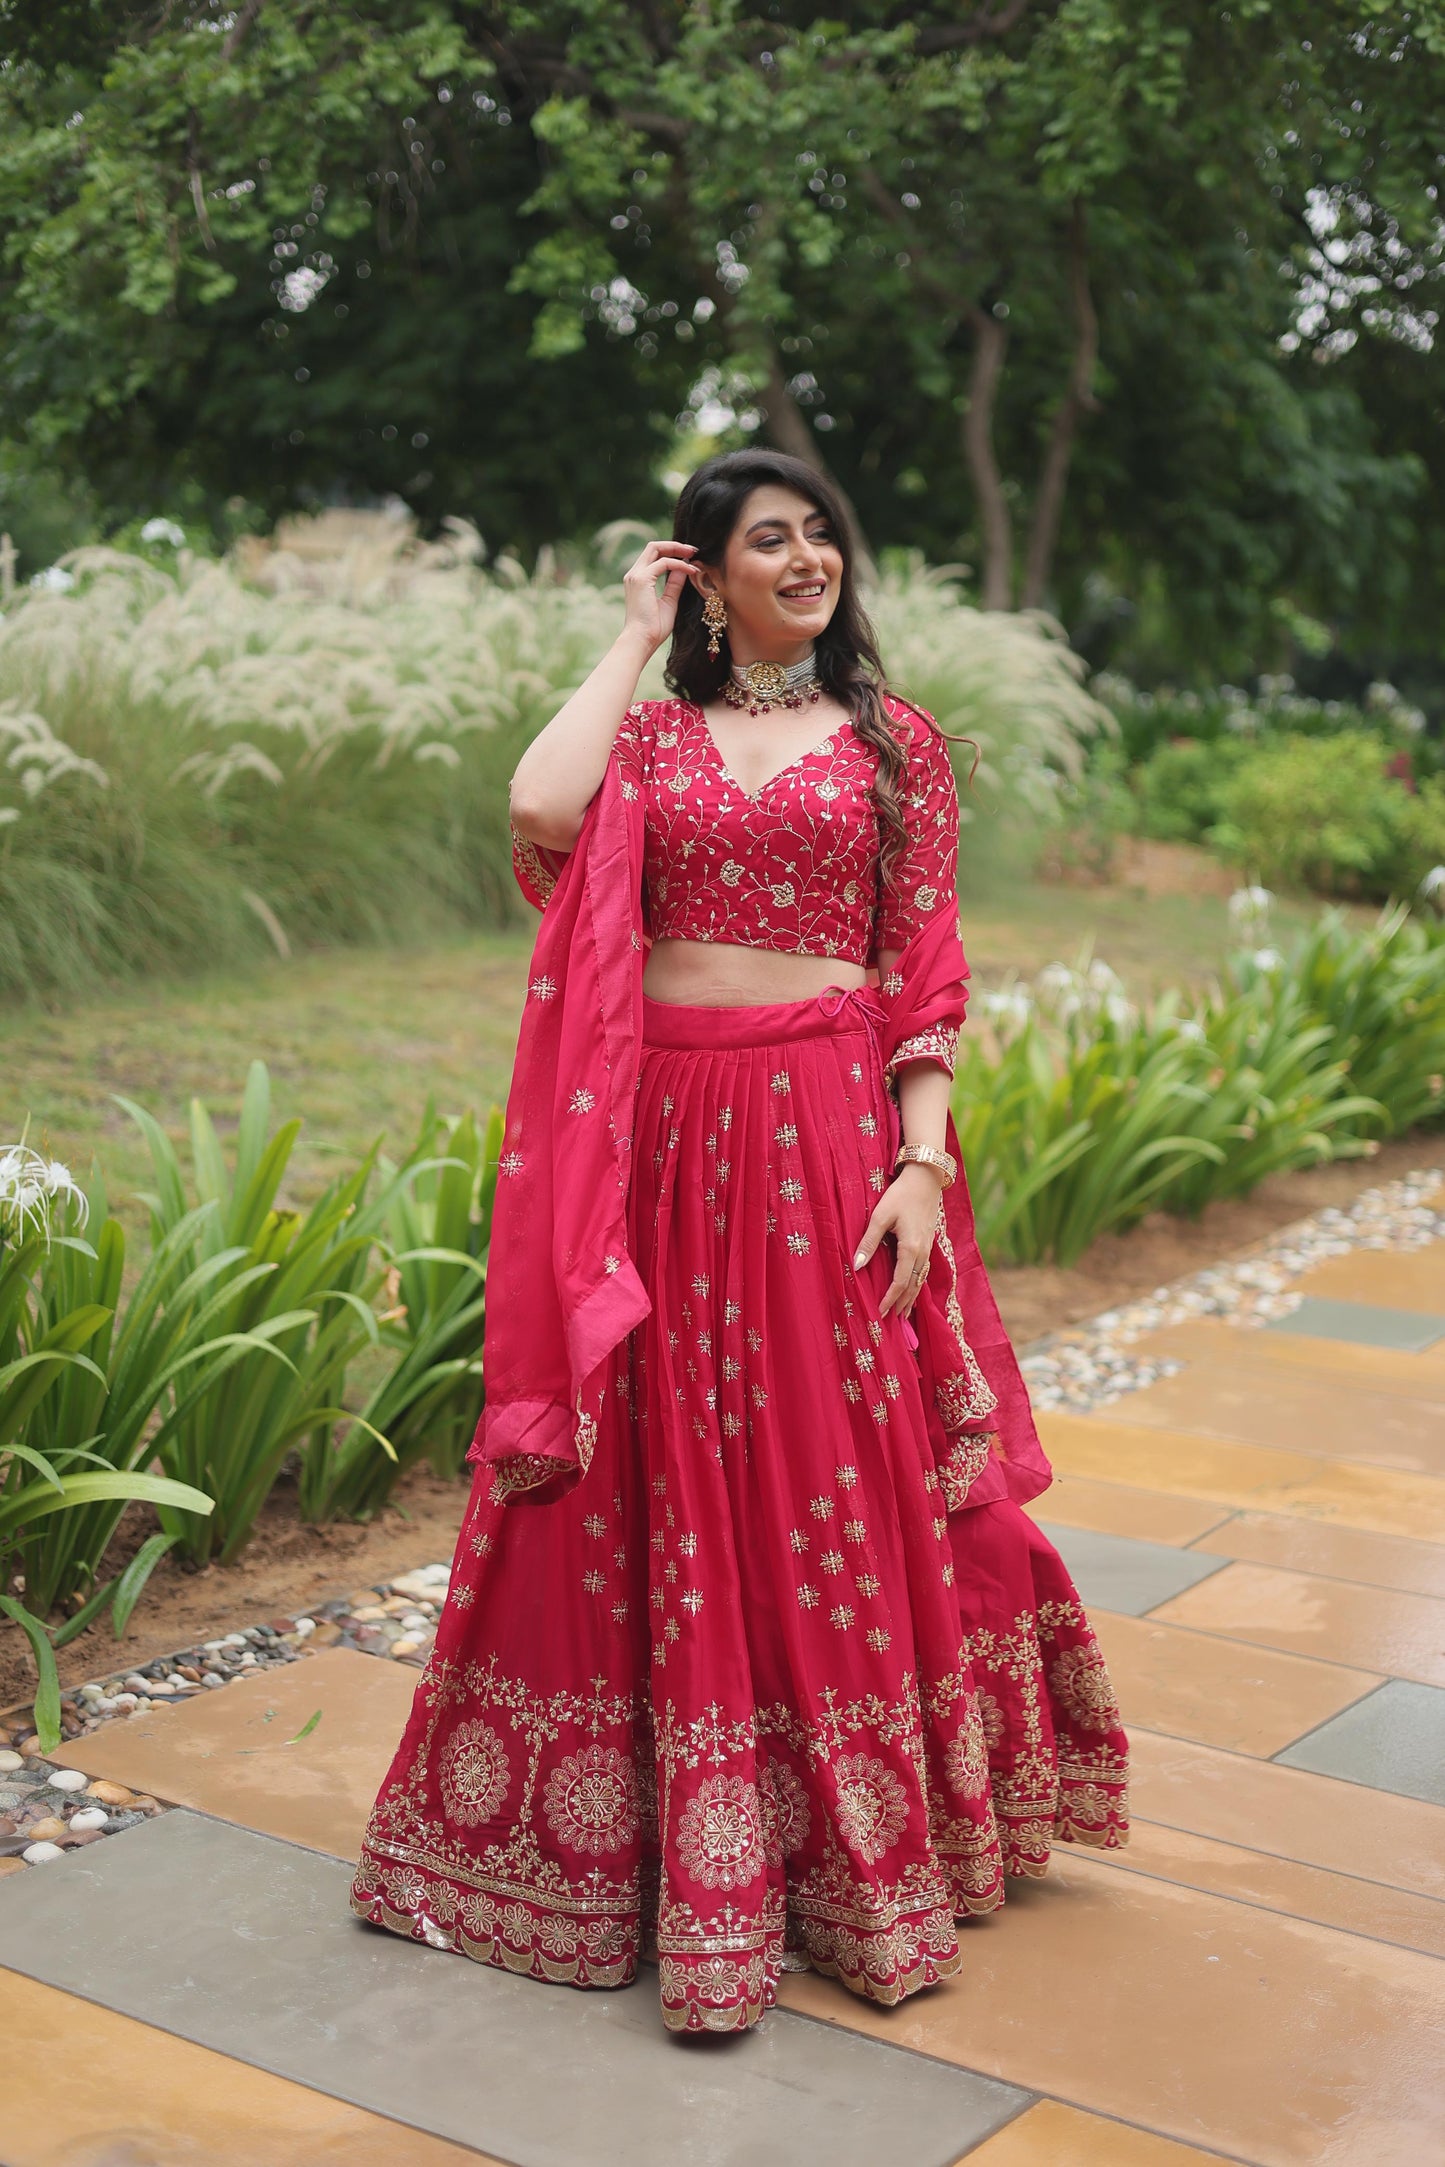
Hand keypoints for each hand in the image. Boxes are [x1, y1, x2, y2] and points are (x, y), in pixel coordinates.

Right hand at [621, 538, 698, 652]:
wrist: (642, 641)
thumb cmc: (654, 628)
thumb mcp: (669, 602)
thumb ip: (674, 584)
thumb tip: (684, 568)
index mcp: (638, 579)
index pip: (653, 556)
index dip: (672, 552)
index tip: (690, 557)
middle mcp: (634, 574)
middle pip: (653, 547)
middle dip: (675, 545)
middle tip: (693, 550)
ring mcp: (636, 575)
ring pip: (655, 548)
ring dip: (677, 549)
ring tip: (694, 555)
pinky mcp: (642, 580)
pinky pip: (664, 563)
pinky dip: (679, 564)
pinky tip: (691, 571)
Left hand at [852, 1165, 943, 1319]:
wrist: (926, 1179)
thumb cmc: (901, 1195)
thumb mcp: (881, 1217)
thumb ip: (868, 1242)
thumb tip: (856, 1266)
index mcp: (911, 1249)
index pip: (899, 1283)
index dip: (889, 1300)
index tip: (879, 1314)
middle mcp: (922, 1253)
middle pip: (912, 1286)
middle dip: (901, 1305)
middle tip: (891, 1322)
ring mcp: (928, 1249)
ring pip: (920, 1281)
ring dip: (911, 1298)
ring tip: (903, 1315)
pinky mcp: (928, 1243)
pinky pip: (923, 1272)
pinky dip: (917, 1285)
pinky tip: (913, 1289)